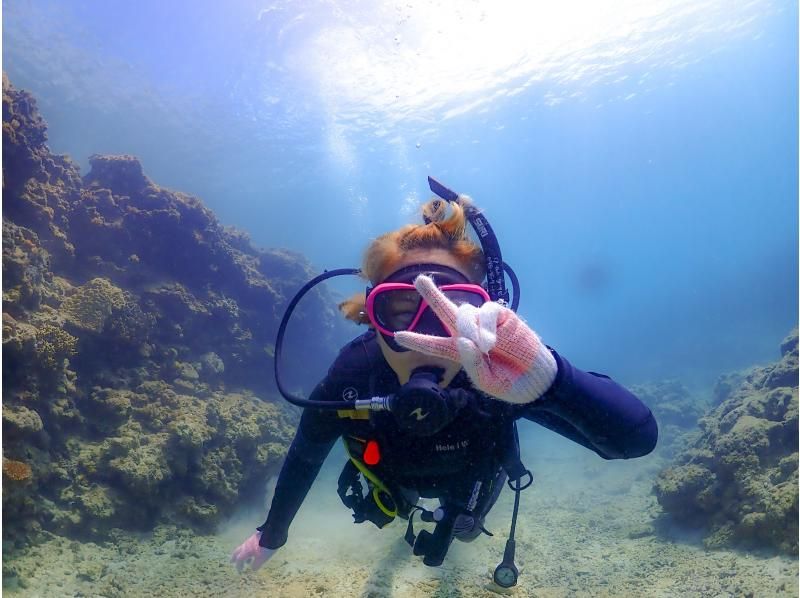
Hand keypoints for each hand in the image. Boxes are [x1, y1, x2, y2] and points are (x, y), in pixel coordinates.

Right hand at [230, 532, 276, 571]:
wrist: (273, 534)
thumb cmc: (266, 548)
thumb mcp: (261, 559)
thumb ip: (256, 564)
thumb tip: (252, 569)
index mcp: (246, 551)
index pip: (239, 559)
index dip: (238, 566)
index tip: (240, 571)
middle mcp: (246, 545)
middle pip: (238, 551)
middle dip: (234, 557)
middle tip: (232, 562)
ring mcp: (251, 540)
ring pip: (244, 548)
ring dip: (243, 555)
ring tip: (247, 561)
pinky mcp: (256, 537)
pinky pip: (249, 546)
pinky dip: (249, 551)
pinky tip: (254, 553)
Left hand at [395, 275, 557, 403]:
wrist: (537, 381)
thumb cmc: (508, 382)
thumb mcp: (485, 381)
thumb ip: (471, 363)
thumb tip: (463, 340)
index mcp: (460, 351)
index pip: (435, 344)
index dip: (417, 340)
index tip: (398, 336)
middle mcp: (469, 333)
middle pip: (446, 311)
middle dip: (432, 295)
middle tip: (419, 279)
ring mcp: (485, 323)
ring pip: (464, 313)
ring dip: (468, 328)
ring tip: (484, 347)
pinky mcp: (502, 316)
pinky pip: (486, 311)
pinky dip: (484, 325)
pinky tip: (490, 341)